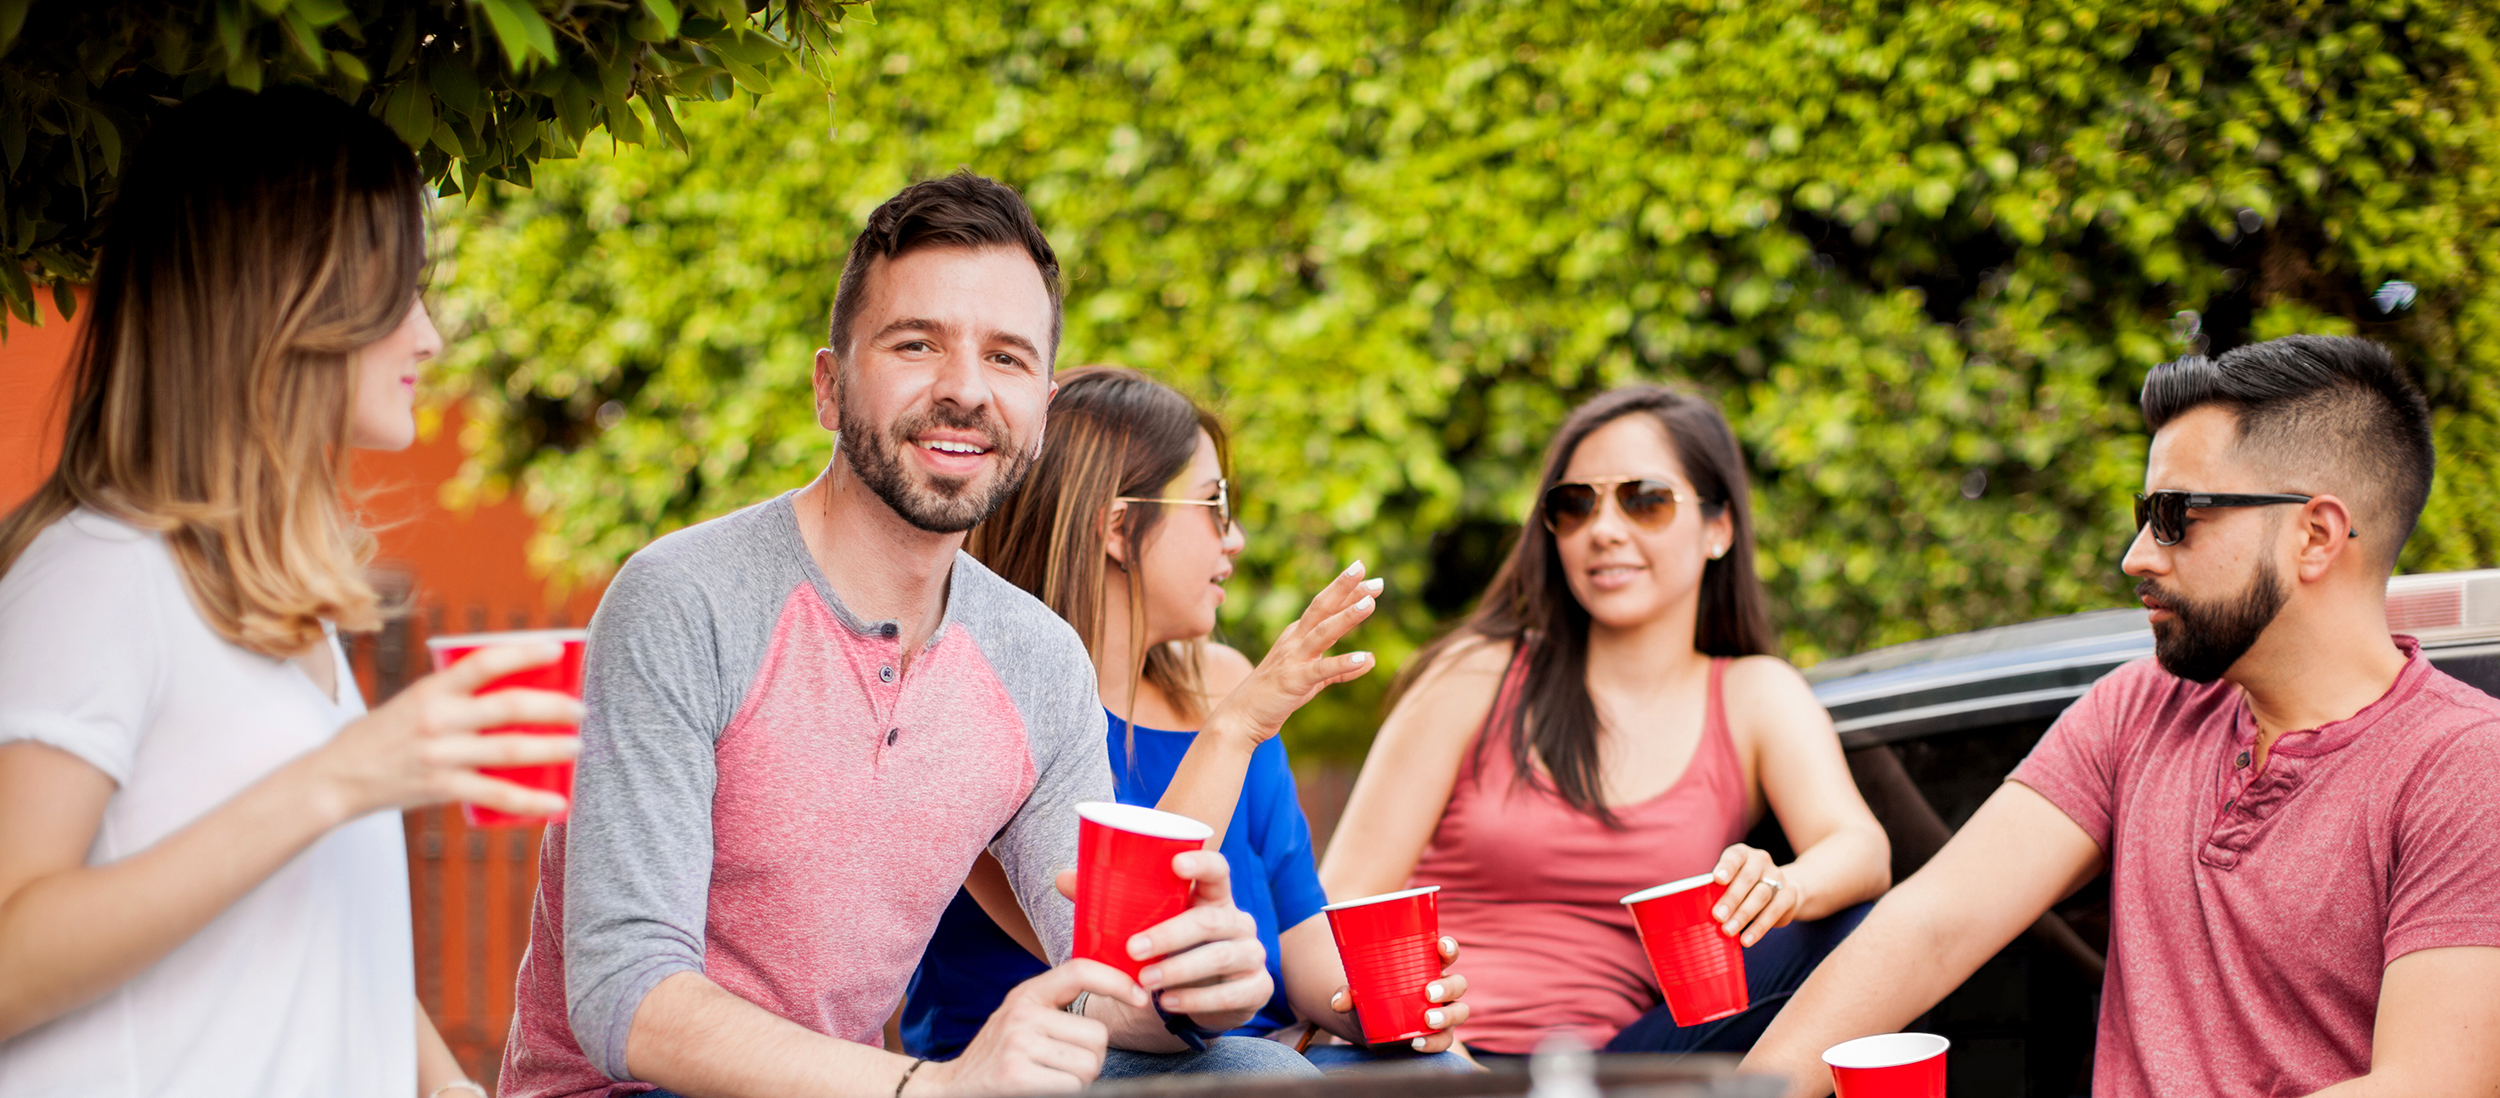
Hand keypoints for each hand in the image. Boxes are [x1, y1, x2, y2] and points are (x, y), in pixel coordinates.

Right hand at [301, 643, 583, 822]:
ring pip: (509, 750)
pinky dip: (530, 799)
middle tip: (581, 709)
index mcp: (430, 691)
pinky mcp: (439, 787)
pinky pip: (495, 794)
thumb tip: (510, 696)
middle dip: (552, 706)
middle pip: (507, 707)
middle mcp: (437, 719)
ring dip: (551, 748)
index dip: (522, 653)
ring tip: (577, 746)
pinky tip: (557, 802)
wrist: (333, 781)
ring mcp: (439, 755)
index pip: (483, 662)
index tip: (556, 648)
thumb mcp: (410, 704)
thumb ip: (452, 699)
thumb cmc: (379, 738)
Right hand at [917, 960, 1144, 1096]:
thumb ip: (1056, 1007)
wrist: (949, 1088)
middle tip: (1062, 1066)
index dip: (1117, 982)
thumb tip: (1123, 995)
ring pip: (1090, 1065)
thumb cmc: (998, 1056)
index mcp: (1027, 993)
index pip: (1081, 970)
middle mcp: (1022, 1013)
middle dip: (1091, 1058)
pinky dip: (1066, 1093)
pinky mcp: (1017, 1075)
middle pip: (1098, 1035)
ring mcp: (1018, 1044)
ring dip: (1080, 1080)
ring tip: (1050, 1078)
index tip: (1141, 998)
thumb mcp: (1022, 1018)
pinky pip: (1073, 1087)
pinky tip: (1042, 1089)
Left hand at [1054, 849, 1271, 1030]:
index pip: (1219, 870)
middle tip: (1134, 949)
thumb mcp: (1150, 924)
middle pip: (1211, 921)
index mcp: (1214, 897)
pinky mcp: (1257, 988)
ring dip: (1179, 969)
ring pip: (1220, 957)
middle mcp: (1239, 921)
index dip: (1202, 863)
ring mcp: (1252, 954)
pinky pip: (1230, 993)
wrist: (1204, 995)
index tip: (1176, 863)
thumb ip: (1111, 900)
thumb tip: (1063, 878)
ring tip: (1144, 982)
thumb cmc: (1174, 948)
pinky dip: (1196, 999)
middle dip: (1170, 934)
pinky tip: (1169, 1004)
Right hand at [1202, 561, 1380, 746]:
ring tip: (1370, 604)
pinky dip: (1342, 663)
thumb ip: (1340, 669)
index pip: (1326, 607)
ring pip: (1323, 632)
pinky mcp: (1294, 681)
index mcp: (1298, 635)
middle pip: (1321, 608)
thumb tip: (1370, 660)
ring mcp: (1293, 659)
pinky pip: (1321, 670)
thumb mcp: (1313, 680)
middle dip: (1343, 588)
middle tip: (1363, 568)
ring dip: (1346, 617)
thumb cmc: (1276, 695)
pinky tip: (1363, 657)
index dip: (1347, 591)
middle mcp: (1295, 641)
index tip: (1370, 578)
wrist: (1242, 716)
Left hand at [1329, 935, 1469, 1051]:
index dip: (1449, 948)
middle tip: (1429, 992)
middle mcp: (1441, 988)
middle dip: (1448, 987)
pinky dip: (1434, 1042)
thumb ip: (1349, 994)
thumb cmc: (1372, 996)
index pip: (1447, 953)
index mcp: (1428, 967)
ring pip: (1460, 1011)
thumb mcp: (1360, 992)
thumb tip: (1338, 1001)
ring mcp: (1443, 1012)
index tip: (1440, 946)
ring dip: (1447, 1015)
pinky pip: (1445, 1039)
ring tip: (1428, 1020)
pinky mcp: (1438, 1034)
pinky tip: (1418, 1043)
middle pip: (1458, 984)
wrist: (1371, 1026)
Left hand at [1711, 844, 1801, 946]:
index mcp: (1744, 855)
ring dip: (1743, 915)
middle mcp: (1761, 862)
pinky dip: (1758, 928)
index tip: (1717, 879)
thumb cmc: (1747, 888)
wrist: (1786, 889)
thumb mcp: (1733, 883)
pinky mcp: (1789, 895)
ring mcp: (1777, 877)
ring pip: (1761, 895)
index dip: (1726, 867)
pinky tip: (1746, 939)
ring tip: (1728, 931)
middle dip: (1731, 898)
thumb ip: (1720, 891)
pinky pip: (1774, 912)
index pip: (1736, 856)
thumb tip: (1700, 911)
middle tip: (1717, 916)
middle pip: (1747, 879)